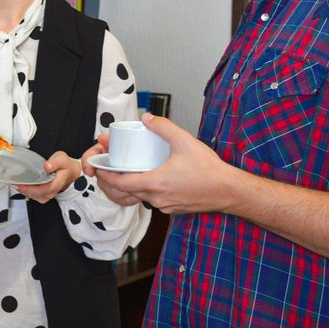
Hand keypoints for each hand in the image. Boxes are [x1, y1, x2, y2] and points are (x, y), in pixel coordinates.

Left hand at [14, 150, 81, 202]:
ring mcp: (48, 195)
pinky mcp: (44, 195)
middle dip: (23, 189)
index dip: (28, 188)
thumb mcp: (62, 159)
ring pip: (33, 196)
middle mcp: (52, 192)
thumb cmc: (66, 166)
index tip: (18, 183)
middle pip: (35, 194)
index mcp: (56, 184)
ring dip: (23, 190)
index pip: (41, 190)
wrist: (71, 172)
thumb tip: (47, 166)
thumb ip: (55, 162)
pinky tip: (21, 184)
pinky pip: (33, 195)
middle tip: (12, 181)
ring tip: (15, 182)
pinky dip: (26, 190)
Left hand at [89, 113, 234, 214]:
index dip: (107, 176)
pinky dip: (146, 191)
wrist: (229, 191)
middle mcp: (157, 198)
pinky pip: (153, 200)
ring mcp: (165, 206)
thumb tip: (147, 118)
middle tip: (110, 168)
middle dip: (115, 181)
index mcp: (155, 183)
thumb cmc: (209, 170)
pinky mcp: (173, 209)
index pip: (121, 183)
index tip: (99, 168)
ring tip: (128, 171)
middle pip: (127, 192)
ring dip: (131, 186)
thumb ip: (164, 127)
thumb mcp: (185, 142)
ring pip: (140, 197)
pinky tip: (150, 178)